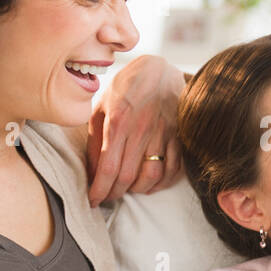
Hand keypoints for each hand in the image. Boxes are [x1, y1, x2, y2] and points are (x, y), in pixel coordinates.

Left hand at [87, 55, 185, 205]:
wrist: (160, 69)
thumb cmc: (127, 87)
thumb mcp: (102, 105)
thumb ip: (94, 137)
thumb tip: (91, 170)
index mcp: (118, 121)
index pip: (108, 167)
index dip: (99, 190)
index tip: (92, 200)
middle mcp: (142, 130)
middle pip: (128, 177)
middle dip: (114, 193)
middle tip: (107, 197)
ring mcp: (164, 134)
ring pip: (151, 177)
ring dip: (137, 190)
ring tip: (127, 189)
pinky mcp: (179, 136)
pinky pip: (173, 169)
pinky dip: (160, 183)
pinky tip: (149, 183)